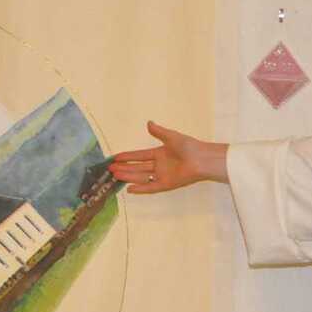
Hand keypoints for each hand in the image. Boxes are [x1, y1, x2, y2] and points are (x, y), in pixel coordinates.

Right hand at [108, 121, 227, 194]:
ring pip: (141, 176)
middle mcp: (159, 165)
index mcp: (160, 153)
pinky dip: (141, 188)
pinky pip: (151, 187)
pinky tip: (129, 189)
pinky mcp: (166, 184)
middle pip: (137, 167)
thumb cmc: (189, 146)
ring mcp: (162, 175)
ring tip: (115, 176)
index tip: (115, 158)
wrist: (202, 159)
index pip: (139, 156)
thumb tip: (148, 123)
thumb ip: (159, 132)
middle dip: (124, 168)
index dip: (127, 157)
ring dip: (128, 176)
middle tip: (110, 169)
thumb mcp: (171, 137)